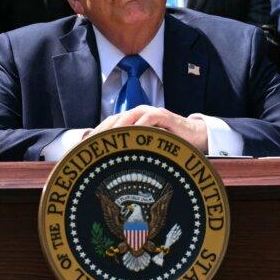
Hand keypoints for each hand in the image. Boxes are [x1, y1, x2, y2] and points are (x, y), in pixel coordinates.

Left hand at [89, 105, 208, 152]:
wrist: (194, 137)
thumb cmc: (169, 145)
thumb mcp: (147, 148)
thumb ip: (132, 151)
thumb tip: (110, 167)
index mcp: (132, 120)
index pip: (110, 124)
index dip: (97, 133)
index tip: (85, 146)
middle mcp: (139, 113)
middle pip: (115, 119)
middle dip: (102, 130)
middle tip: (92, 144)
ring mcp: (151, 113)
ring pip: (129, 116)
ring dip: (117, 127)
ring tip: (107, 139)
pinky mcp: (164, 116)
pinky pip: (149, 118)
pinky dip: (139, 125)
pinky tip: (132, 134)